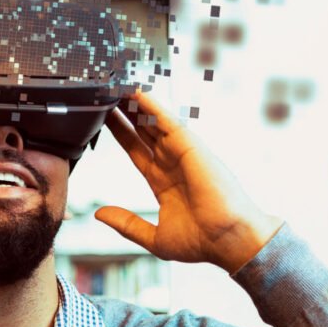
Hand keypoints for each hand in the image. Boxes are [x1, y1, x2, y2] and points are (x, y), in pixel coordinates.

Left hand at [95, 90, 283, 273]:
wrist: (227, 241)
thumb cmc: (201, 242)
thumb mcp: (153, 237)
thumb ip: (126, 223)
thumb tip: (99, 215)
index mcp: (163, 182)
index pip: (136, 151)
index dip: (120, 134)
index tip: (102, 120)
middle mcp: (171, 163)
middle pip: (142, 130)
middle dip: (123, 113)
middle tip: (103, 93)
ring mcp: (181, 152)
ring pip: (152, 121)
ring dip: (133, 103)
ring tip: (113, 84)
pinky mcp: (190, 146)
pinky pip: (166, 121)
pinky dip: (150, 105)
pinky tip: (134, 92)